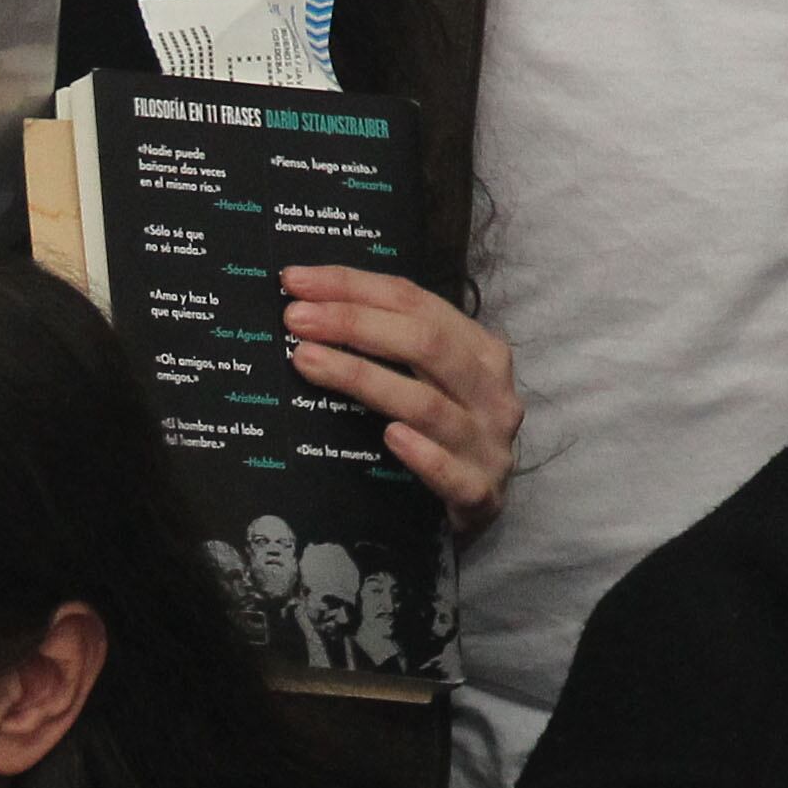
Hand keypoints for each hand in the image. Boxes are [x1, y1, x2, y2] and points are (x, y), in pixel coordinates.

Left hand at [281, 266, 520, 528]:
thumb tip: (310, 309)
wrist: (479, 504)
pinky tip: (388, 437)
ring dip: (364, 379)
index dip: (354, 286)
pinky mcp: (480, 494)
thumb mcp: (428, 379)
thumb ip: (389, 346)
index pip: (415, 301)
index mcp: (479, 350)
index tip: (295, 282)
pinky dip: (420, 453)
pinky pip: (450, 471)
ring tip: (307, 362)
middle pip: (425, 344)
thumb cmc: (443, 433)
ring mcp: (489, 444)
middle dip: (354, 324)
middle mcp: (492, 391)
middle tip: (295, 320)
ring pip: (427, 404)